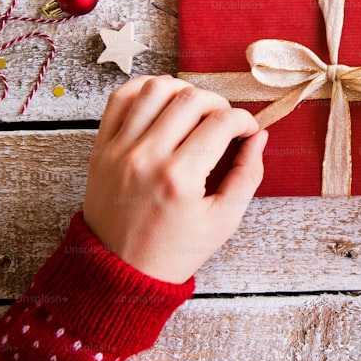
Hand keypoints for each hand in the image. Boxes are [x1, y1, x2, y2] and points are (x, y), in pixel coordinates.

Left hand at [83, 75, 266, 283]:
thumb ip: (248, 176)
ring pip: (155, 89)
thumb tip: (259, 136)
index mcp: (180, 178)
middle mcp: (147, 157)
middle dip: (218, 103)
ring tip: (194, 108)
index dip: (244, 120)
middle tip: (224, 121)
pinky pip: (120, 98)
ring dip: (183, 90)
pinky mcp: (101, 147)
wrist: (120, 271)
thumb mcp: (224, 221)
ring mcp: (119, 149)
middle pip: (192, 99)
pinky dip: (144, 89)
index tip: (248, 130)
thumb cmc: (175, 250)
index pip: (222, 122)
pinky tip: (162, 101)